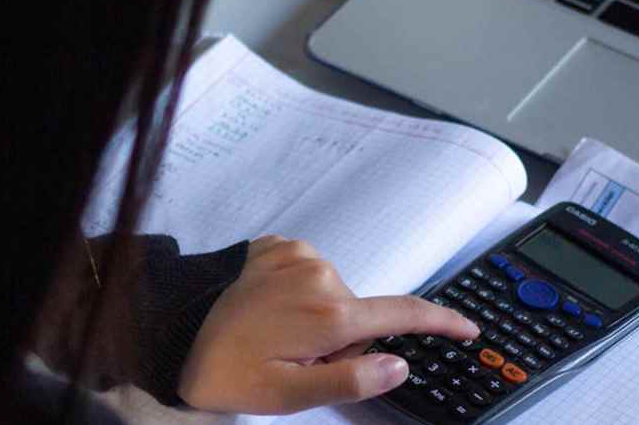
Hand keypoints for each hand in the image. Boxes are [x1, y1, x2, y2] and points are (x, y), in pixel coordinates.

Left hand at [178, 235, 480, 414]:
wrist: (168, 326)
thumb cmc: (224, 368)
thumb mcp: (288, 394)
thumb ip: (350, 380)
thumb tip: (400, 363)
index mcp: (330, 314)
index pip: (404, 314)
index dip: (443, 322)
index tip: (470, 327)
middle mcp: (321, 274)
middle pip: (359, 312)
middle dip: (341, 339)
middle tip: (295, 361)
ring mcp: (297, 255)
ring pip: (332, 294)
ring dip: (316, 317)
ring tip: (273, 337)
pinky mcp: (276, 245)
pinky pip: (306, 274)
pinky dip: (296, 295)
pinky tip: (265, 310)